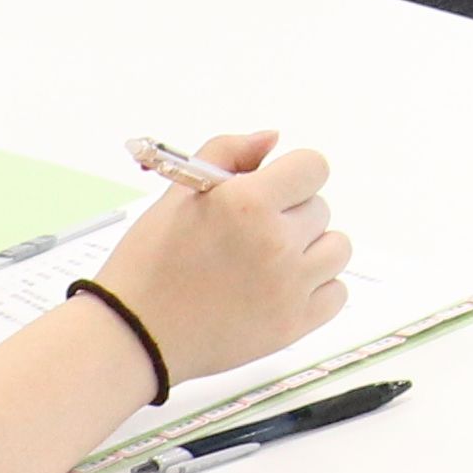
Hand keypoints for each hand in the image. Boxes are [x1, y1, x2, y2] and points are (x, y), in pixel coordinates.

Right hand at [88, 130, 349, 387]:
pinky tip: (282, 289)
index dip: (293, 175)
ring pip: (337, 248)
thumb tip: (274, 139)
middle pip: (320, 208)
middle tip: (252, 235)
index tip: (273, 190)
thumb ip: (229, 153)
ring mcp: (289, 287)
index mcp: (246, 202)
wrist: (135, 333)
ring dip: (311, 249)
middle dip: (291, 214)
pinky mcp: (293, 325)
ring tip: (271, 261)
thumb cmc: (151, 260)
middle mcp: (275, 242)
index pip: (314, 167)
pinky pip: (337, 293)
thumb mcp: (179, 193)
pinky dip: (317, 288)